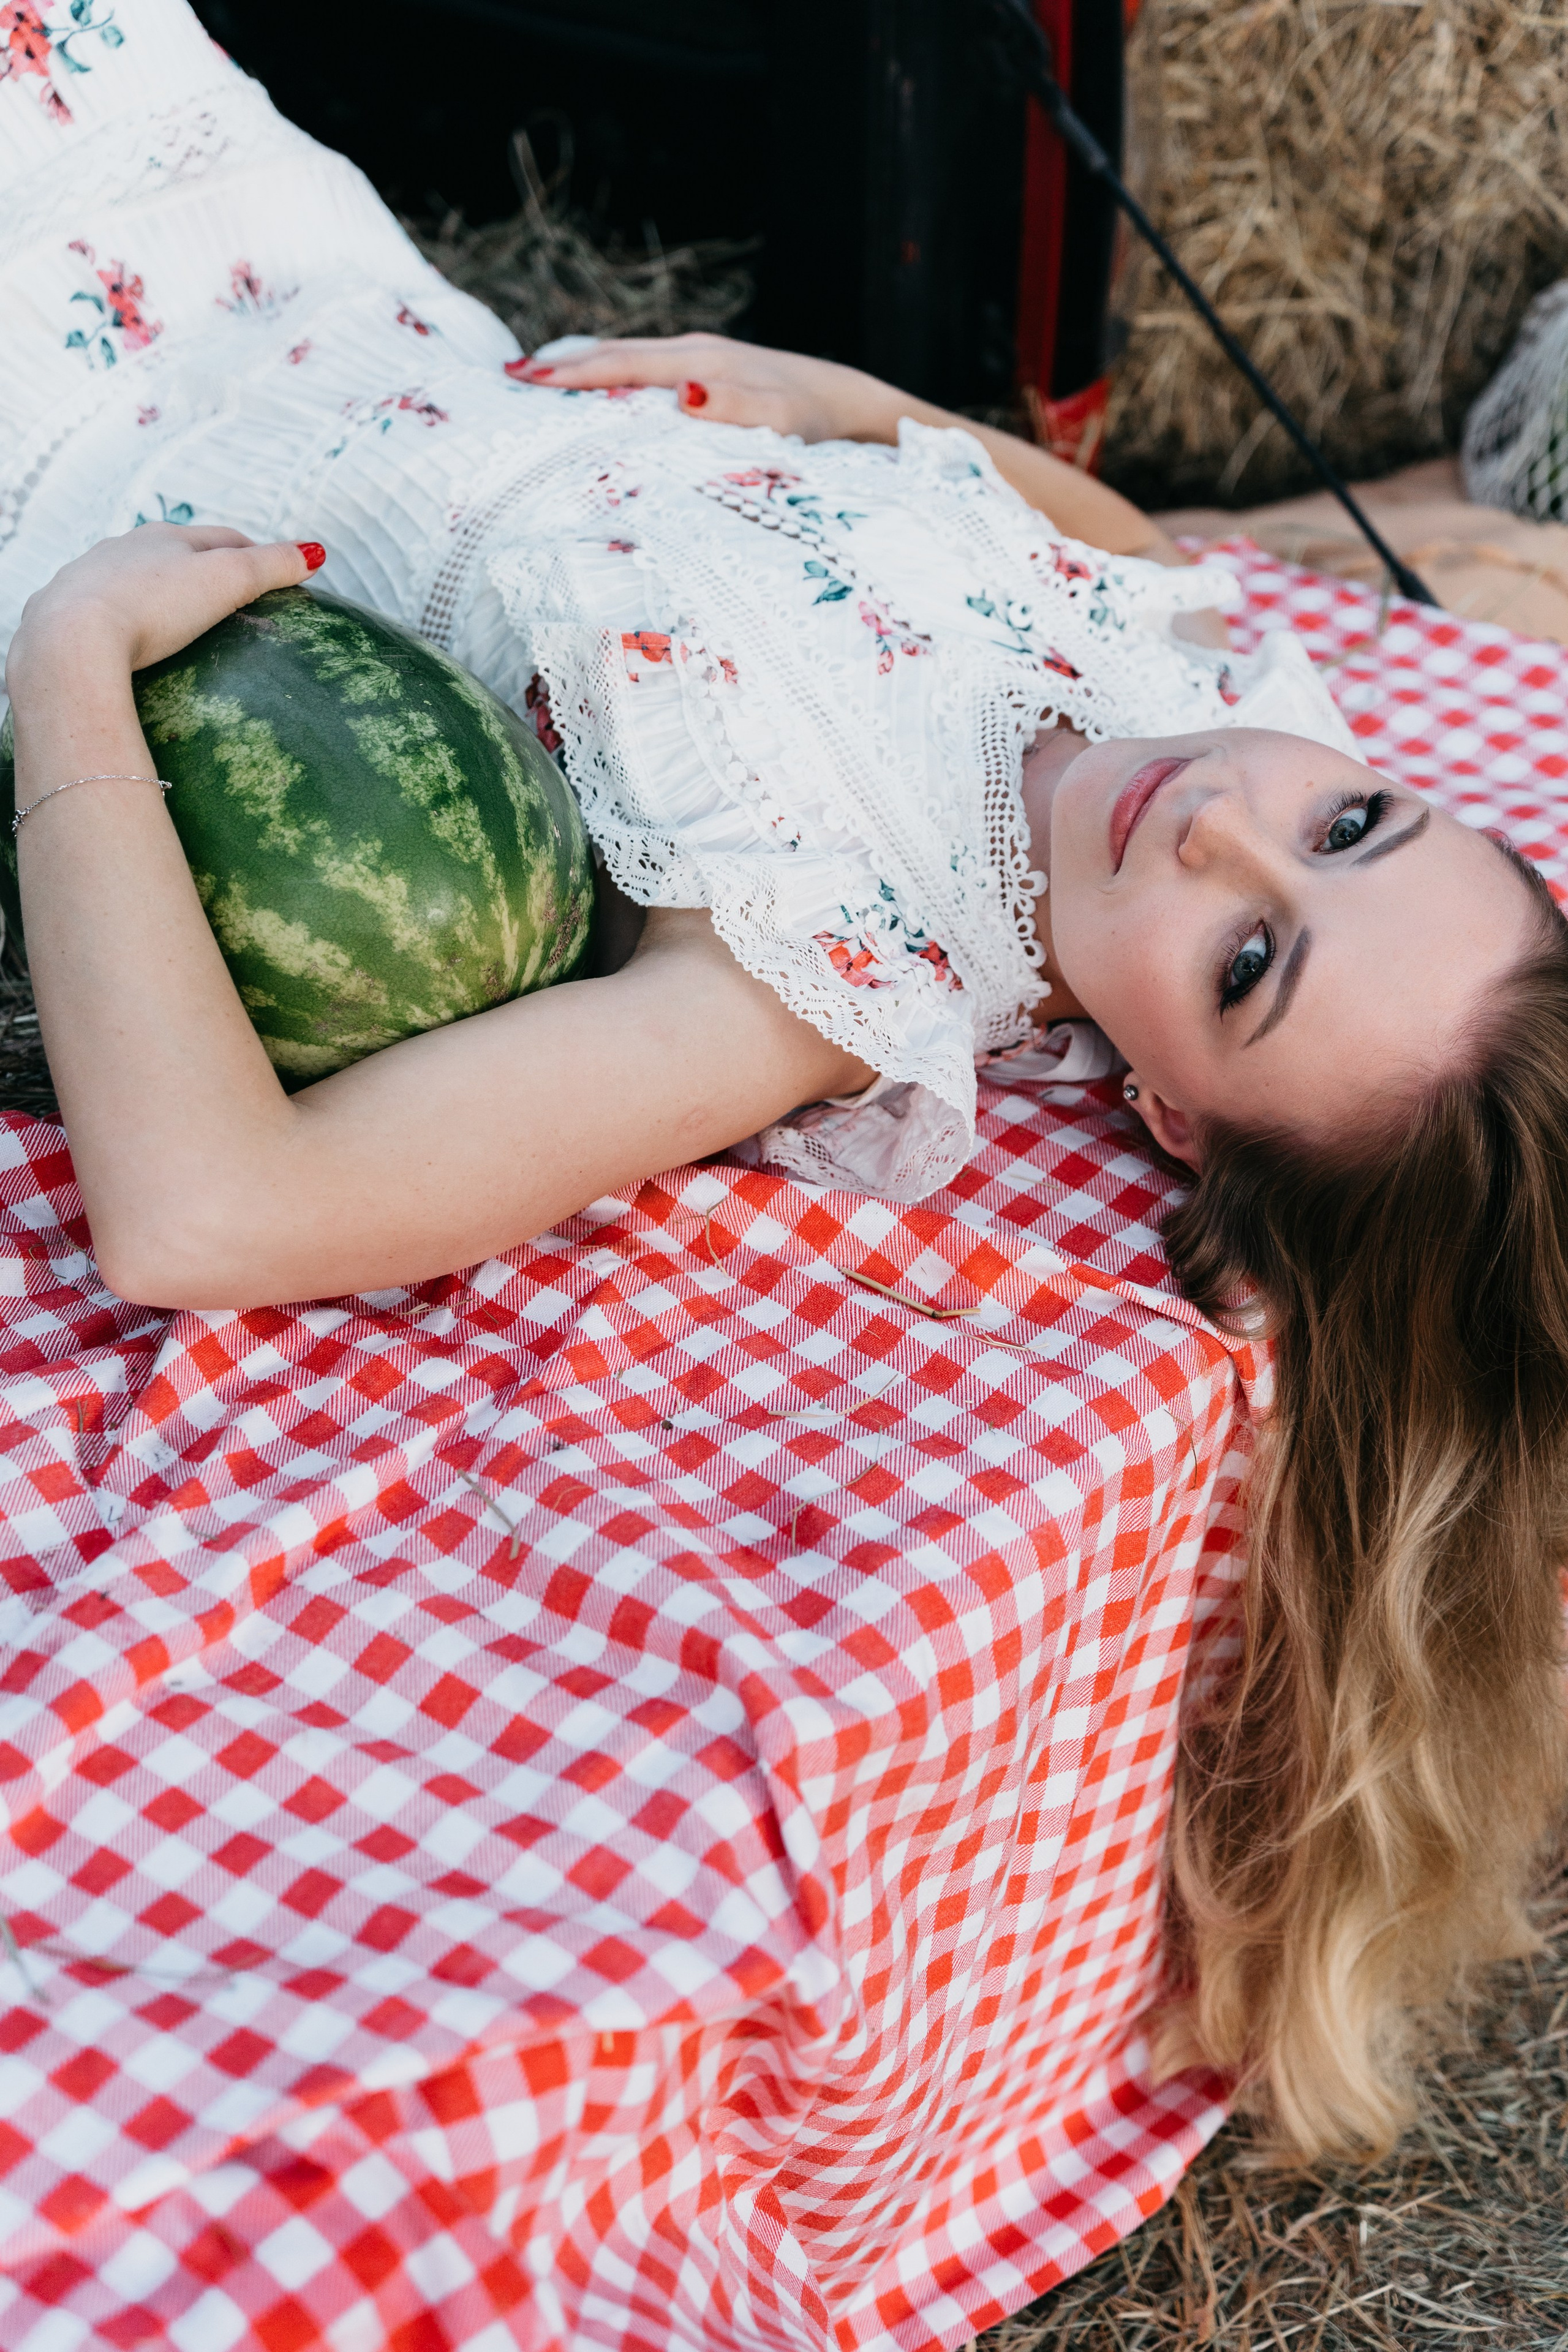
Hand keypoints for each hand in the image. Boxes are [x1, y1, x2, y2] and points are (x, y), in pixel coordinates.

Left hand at [7, 524, 315, 694]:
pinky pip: (100, 614)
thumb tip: (315, 553)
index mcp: (164, 538)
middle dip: (202, 568)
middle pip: (173, 554)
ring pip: (131, 580)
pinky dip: (120, 621)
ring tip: (176, 618)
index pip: (222, 539)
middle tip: (230, 593)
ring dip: (155, 592)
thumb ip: (271, 566)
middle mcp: (121, 549)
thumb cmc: (154, 607)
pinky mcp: (61, 616)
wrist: (71, 640)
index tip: (273, 571)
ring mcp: (88, 581)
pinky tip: (125, 644)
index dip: (253, 552)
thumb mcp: (225, 582)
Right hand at [509, 332, 902, 444]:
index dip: (572, 374)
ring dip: (582, 367)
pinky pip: (645, 372)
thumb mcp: (782, 420)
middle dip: (561, 365)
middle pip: (615, 354)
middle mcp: (694, 352)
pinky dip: (611, 375)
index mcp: (700, 361)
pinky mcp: (709, 373)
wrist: (850, 407)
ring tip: (535, 380)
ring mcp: (700, 359)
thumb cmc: (816, 419)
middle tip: (507, 378)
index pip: (622, 365)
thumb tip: (682, 392)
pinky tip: (597, 390)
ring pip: (628, 358)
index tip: (524, 380)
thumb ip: (735, 408)